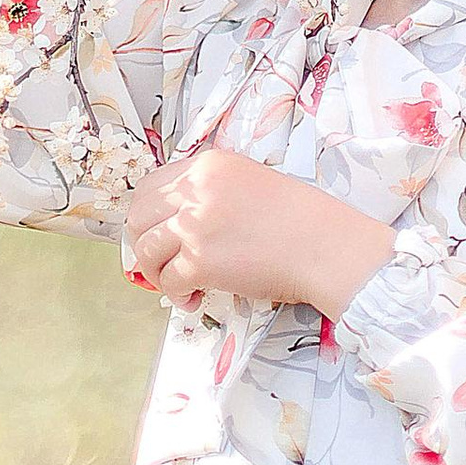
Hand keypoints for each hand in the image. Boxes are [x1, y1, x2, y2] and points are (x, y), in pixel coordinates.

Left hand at [118, 151, 394, 318]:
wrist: (327, 247)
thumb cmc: (303, 220)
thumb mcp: (252, 183)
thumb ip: (213, 192)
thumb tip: (181, 221)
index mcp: (209, 165)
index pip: (151, 186)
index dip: (150, 215)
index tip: (160, 234)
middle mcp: (196, 190)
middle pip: (138, 215)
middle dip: (143, 243)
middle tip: (162, 262)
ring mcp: (195, 225)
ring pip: (145, 249)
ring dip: (156, 271)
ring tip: (179, 284)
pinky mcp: (200, 261)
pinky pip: (168, 280)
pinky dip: (176, 294)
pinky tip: (193, 299)